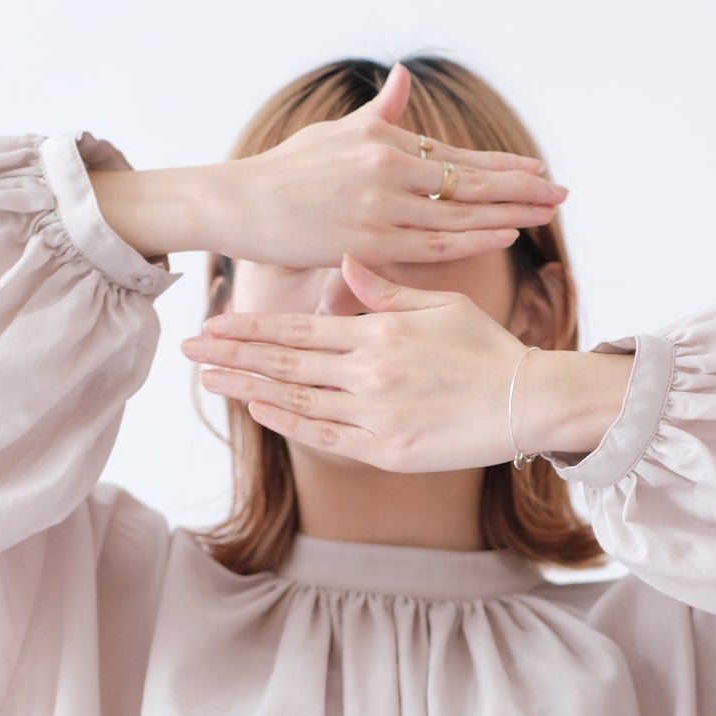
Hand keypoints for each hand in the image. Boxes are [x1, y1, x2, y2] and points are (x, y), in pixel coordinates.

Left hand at [184, 255, 555, 471]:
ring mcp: (376, 414)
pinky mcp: (388, 452)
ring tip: (208, 379)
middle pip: (285, 362)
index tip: (212, 323)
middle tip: (187, 349)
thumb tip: (346, 263)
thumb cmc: (487, 350)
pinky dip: (289, 423)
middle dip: (232, 354)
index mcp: (379, 332)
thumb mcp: (440, 305)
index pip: (299, 329)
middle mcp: (369, 372)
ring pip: (297, 399)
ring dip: (248, 388)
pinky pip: (326, 437)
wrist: (528, 402)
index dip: (251, 327)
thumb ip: (386, 290)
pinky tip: (259, 410)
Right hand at [216, 62, 568, 268]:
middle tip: (562, 192)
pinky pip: (432, 243)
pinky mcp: (367, 241)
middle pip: (469, 180)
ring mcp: (379, 205)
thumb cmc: (286, 173)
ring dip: (507, 212)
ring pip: (458, 212)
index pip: (456, 156)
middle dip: (520, 187)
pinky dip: (472, 237)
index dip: (501, 165)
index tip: (538, 171)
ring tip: (546, 214)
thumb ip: (377, 113)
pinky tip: (504, 234)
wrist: (240, 204)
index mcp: (383, 140)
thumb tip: (402, 77)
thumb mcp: (334, 134)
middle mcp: (387, 167)